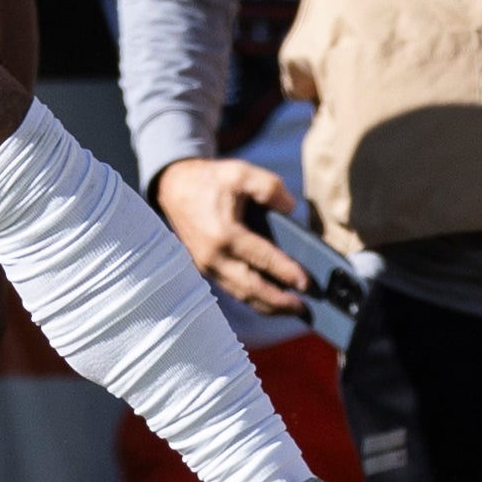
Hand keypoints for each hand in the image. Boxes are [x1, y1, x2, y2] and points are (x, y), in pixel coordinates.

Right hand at [153, 158, 313, 316]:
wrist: (175, 187)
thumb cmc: (211, 180)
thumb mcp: (241, 172)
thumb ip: (270, 188)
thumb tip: (291, 208)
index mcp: (224, 234)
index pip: (262, 260)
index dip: (286, 272)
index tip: (306, 284)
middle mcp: (214, 257)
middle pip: (251, 288)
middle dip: (279, 302)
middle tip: (304, 308)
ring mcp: (207, 266)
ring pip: (241, 294)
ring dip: (267, 305)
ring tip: (292, 309)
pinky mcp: (205, 269)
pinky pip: (232, 289)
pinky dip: (253, 298)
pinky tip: (270, 300)